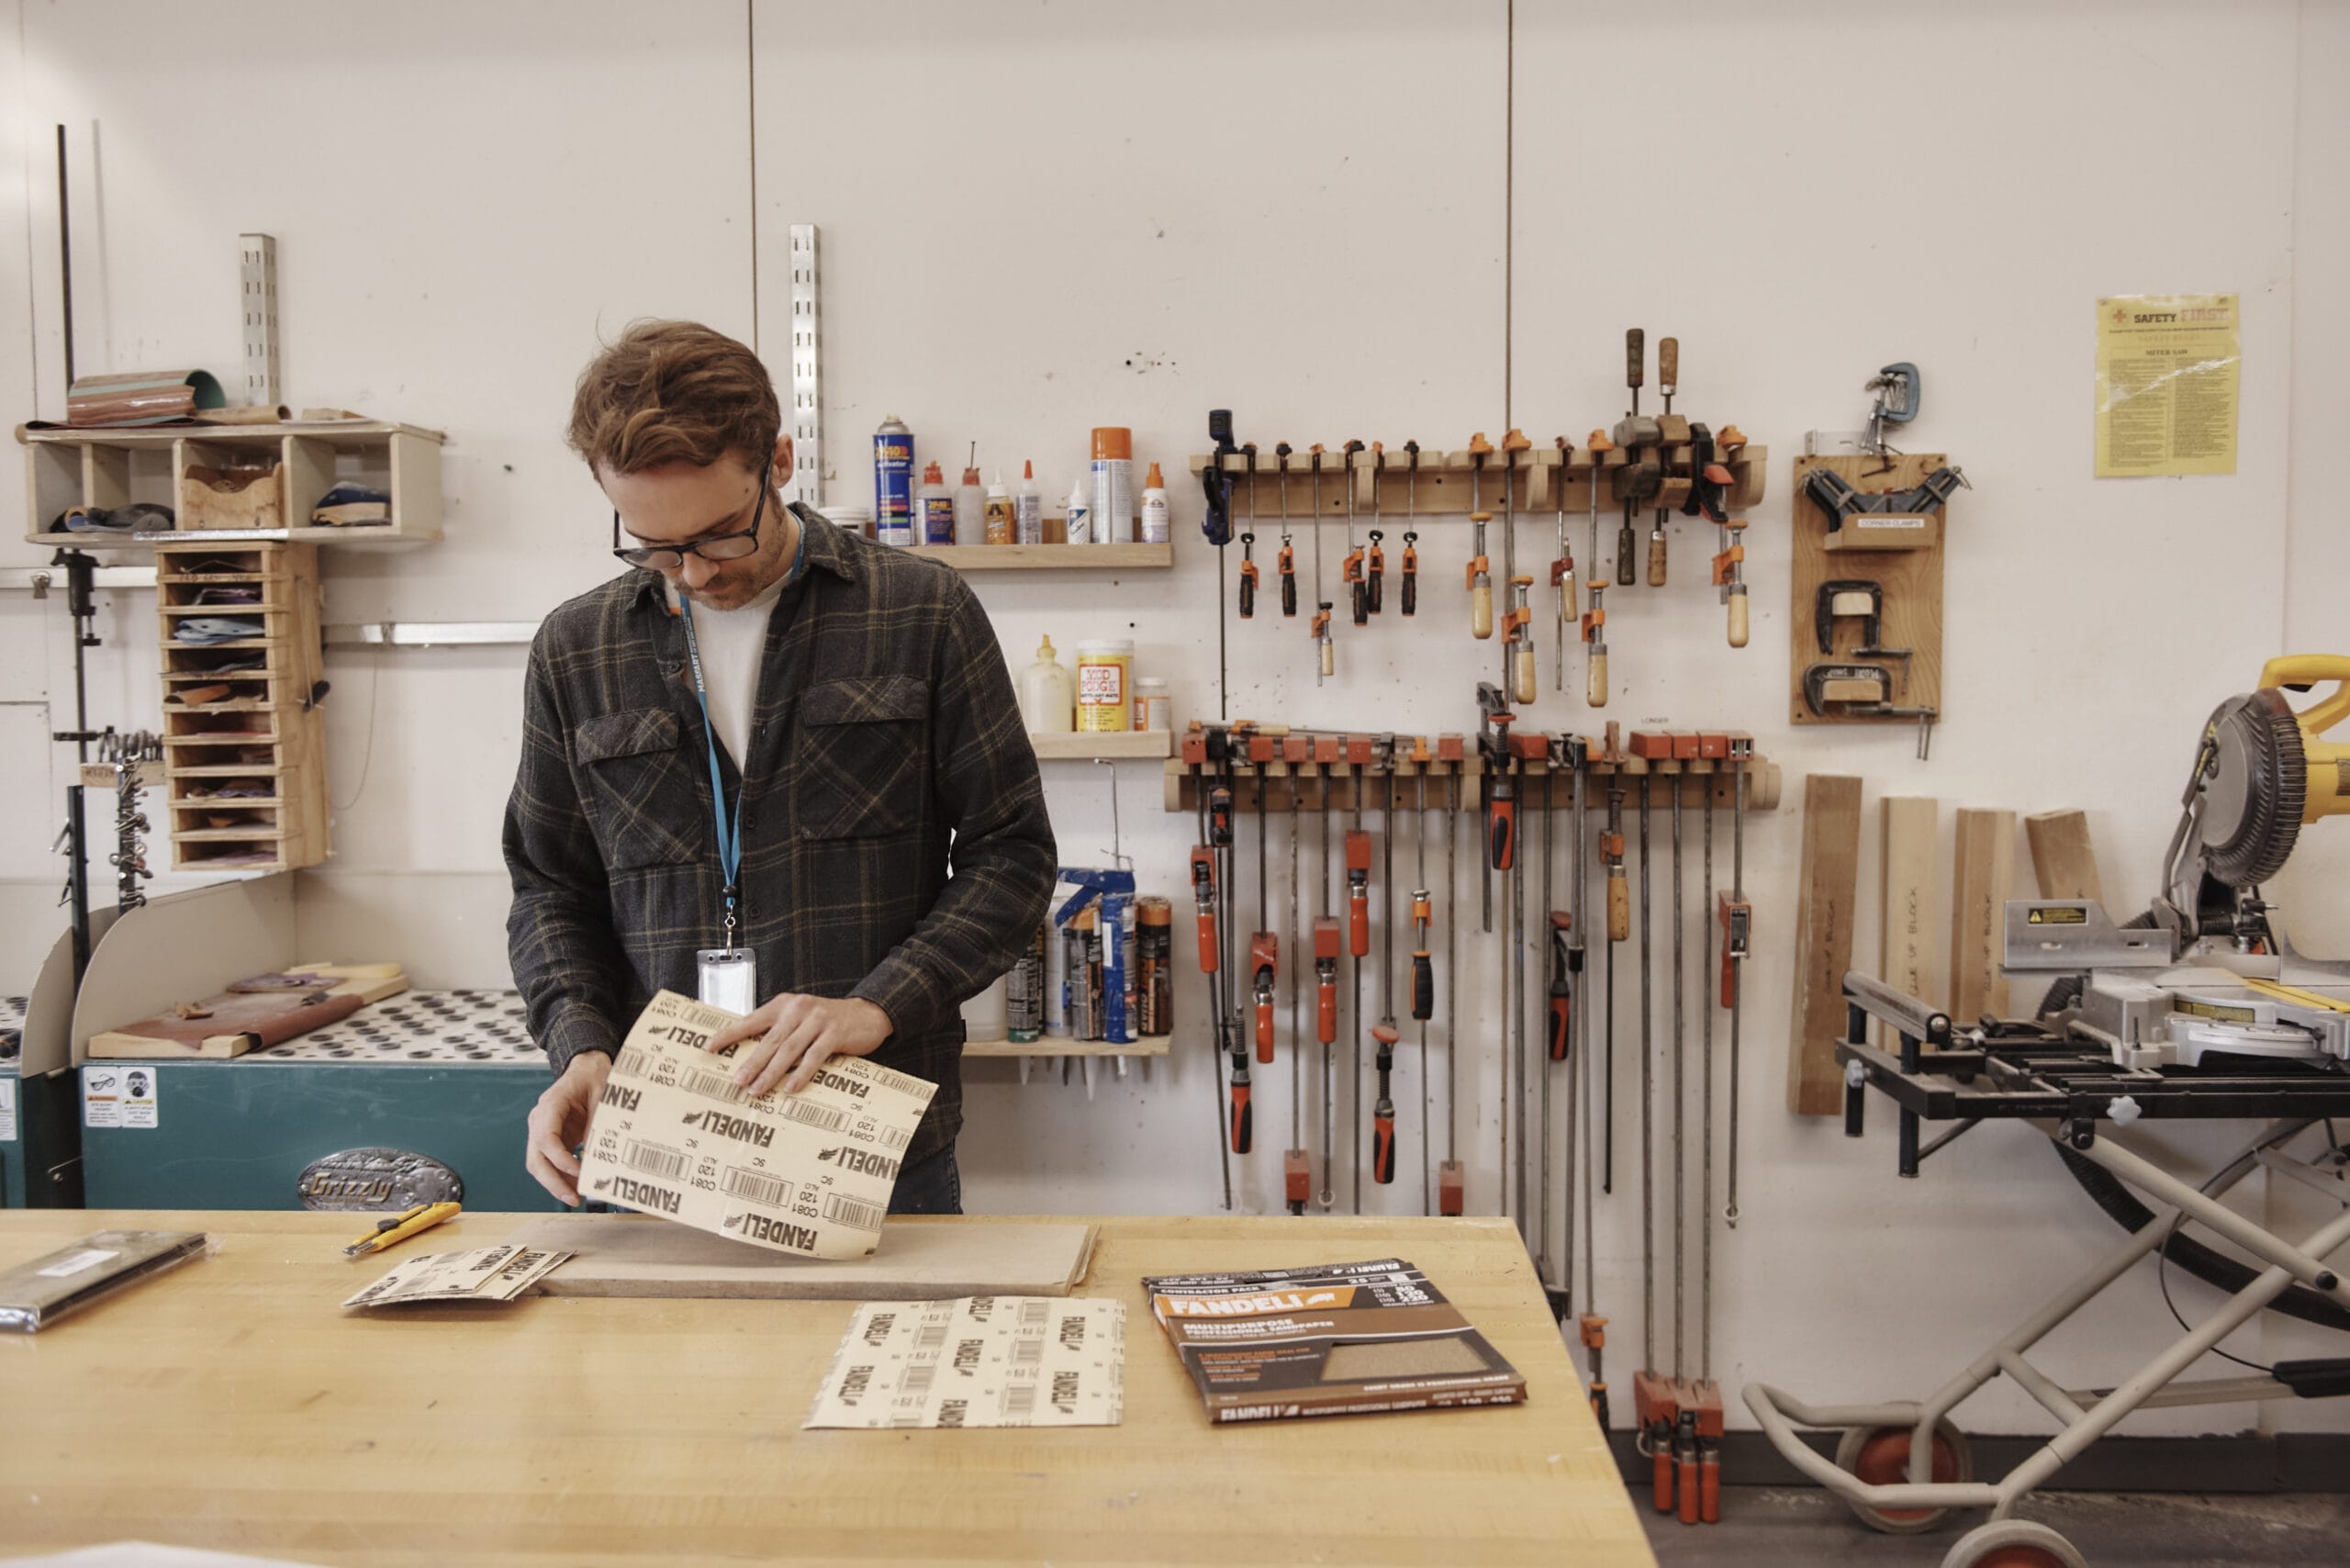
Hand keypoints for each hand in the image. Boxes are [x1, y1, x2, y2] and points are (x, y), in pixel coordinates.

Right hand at [525, 1051, 611, 1206]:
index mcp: (550, 1104)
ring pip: (539, 1164)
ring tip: (575, 1198)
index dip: (560, 1159)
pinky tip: (575, 1187)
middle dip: (552, 1181)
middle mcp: (540, 1120)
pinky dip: (560, 1176)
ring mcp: (542, 1130)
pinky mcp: (551, 1139)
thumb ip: (599, 1122)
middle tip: (572, 1198)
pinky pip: (549, 1162)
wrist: (587, 1068)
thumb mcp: (603, 1094)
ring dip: (555, 1183)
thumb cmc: (593, 1076)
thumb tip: (599, 1155)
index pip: (546, 1138)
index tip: (578, 1172)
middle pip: (536, 1157)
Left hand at [707, 993, 893, 1096]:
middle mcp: (798, 1010)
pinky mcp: (834, 1033)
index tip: (709, 1046)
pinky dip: (802, 1073)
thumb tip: (752, 1058)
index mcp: (784, 1005)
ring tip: (757, 1089)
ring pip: (789, 1050)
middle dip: (751, 1062)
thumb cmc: (828, 1021)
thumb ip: (779, 1031)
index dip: (729, 1033)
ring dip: (771, 1072)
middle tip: (736, 1081)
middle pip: (769, 1040)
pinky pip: (815, 1056)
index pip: (750, 1020)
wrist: (867, 1014)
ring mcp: (817, 1020)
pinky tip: (791, 1088)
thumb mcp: (800, 1019)